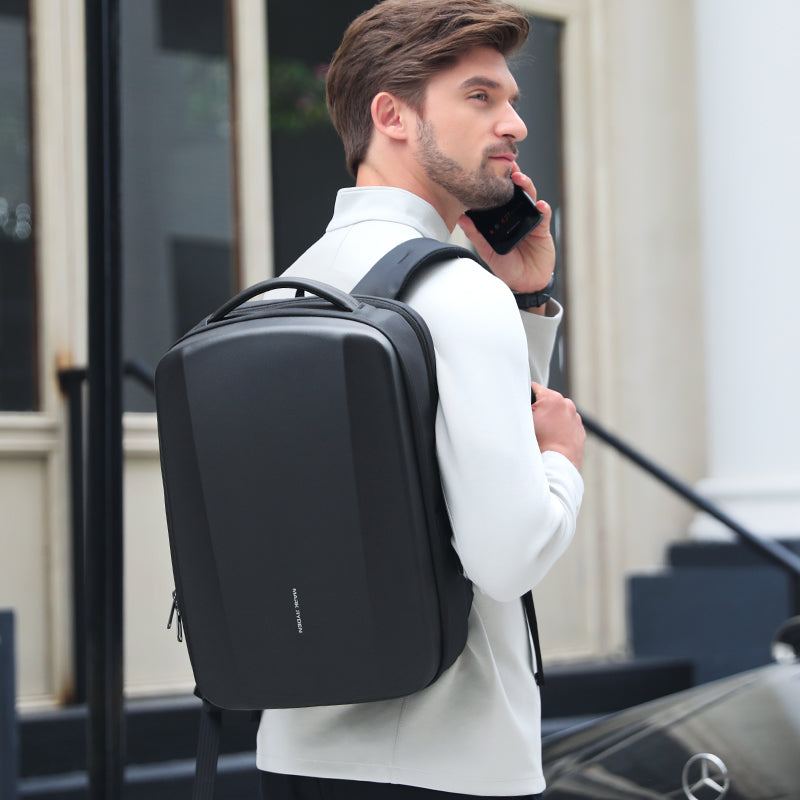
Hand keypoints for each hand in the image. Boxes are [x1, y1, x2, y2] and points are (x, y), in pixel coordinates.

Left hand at [457, 166, 554, 293]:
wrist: (525, 284)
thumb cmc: (506, 268)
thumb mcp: (487, 251)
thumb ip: (476, 235)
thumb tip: (461, 218)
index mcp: (501, 219)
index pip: (499, 196)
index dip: (496, 183)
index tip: (488, 168)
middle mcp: (516, 216)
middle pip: (516, 191)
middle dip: (512, 176)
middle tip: (506, 164)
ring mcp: (530, 220)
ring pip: (530, 197)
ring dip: (526, 186)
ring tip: (519, 179)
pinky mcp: (542, 229)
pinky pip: (543, 215)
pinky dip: (542, 209)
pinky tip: (539, 205)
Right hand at [530, 382, 584, 469]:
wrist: (558, 464)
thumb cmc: (541, 444)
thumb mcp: (524, 421)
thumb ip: (522, 406)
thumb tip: (520, 401)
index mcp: (553, 399)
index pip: (534, 387)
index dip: (526, 396)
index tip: (523, 407)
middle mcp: (568, 405)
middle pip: (547, 401)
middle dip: (539, 409)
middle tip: (532, 425)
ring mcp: (576, 418)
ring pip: (558, 413)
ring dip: (550, 419)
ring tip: (543, 434)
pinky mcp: (580, 430)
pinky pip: (567, 425)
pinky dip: (559, 429)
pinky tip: (552, 439)